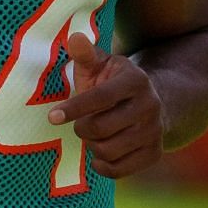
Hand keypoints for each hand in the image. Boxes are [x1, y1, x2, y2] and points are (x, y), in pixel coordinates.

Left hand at [47, 31, 167, 179]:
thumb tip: (74, 37)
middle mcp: (150, 106)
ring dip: (92, 146)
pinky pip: (119, 170)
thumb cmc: (113, 83)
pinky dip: (102, 165)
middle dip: (82, 128)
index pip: (101, 97)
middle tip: (80, 124)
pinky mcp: (154, 154)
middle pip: (101, 128)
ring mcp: (155, 131)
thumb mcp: (101, 65)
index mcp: (135, 80)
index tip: (52, 117)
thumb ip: (86, 54)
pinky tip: (100, 153)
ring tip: (93, 135)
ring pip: (108, 151)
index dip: (75, 108)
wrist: (152, 102)